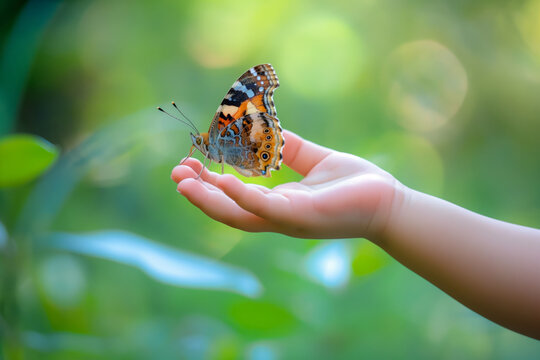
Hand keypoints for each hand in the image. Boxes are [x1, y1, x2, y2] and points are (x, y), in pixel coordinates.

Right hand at [171, 130, 399, 239]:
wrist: (389, 201)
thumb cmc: (354, 184)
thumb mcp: (314, 159)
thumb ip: (289, 148)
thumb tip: (265, 127)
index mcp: (280, 204)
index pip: (236, 197)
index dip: (211, 183)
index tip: (191, 164)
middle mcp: (278, 216)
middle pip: (229, 209)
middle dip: (200, 194)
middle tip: (175, 174)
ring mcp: (288, 219)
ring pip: (238, 214)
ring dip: (208, 199)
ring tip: (183, 181)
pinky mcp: (302, 216)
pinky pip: (265, 208)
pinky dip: (241, 196)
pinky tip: (222, 181)